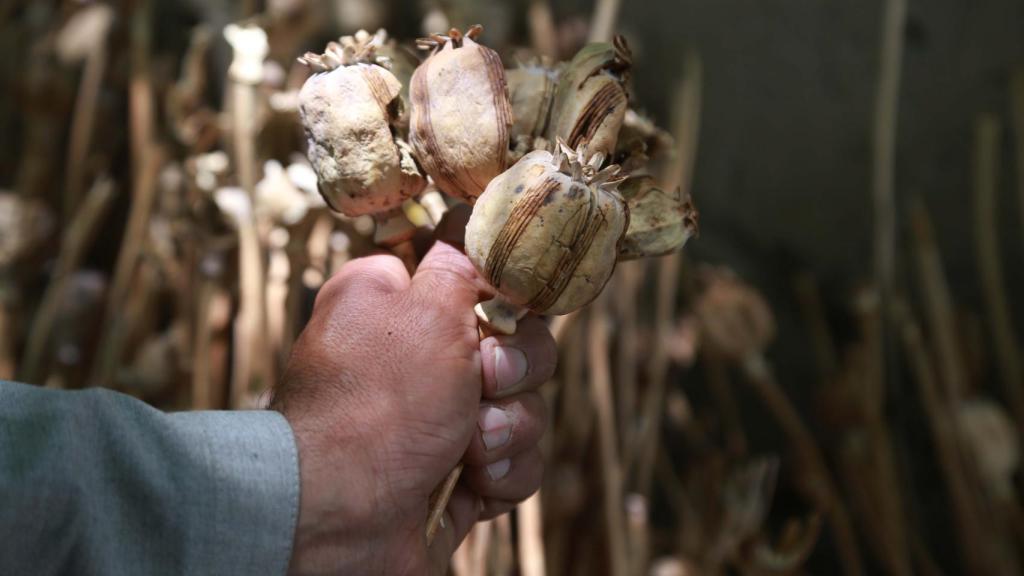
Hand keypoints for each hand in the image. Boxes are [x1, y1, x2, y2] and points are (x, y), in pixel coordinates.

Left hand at [272, 240, 556, 574]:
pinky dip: (502, 472)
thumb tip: (470, 224)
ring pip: (523, 406)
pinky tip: (473, 481)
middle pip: (514, 343)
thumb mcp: (425, 309)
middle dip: (515, 367)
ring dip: (508, 426)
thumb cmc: (376, 405)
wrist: (344, 516)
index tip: (507, 307)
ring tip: (472, 446)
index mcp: (395, 305)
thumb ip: (461, 264)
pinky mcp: (461, 473)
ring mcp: (440, 420)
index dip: (501, 294)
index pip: (471, 280)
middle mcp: (417, 361)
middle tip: (487, 379)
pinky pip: (516, 461)